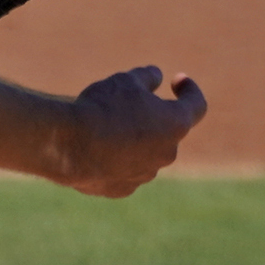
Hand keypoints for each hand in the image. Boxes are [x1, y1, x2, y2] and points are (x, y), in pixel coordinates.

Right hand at [56, 65, 205, 196]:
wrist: (68, 146)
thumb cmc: (101, 108)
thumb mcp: (125, 80)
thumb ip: (146, 77)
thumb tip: (156, 76)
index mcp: (175, 123)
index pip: (196, 105)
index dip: (189, 90)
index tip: (177, 81)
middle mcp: (167, 153)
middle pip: (166, 131)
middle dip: (152, 117)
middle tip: (126, 103)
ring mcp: (145, 174)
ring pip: (145, 153)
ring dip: (133, 139)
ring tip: (103, 126)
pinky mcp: (123, 189)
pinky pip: (124, 170)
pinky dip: (116, 160)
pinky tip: (93, 149)